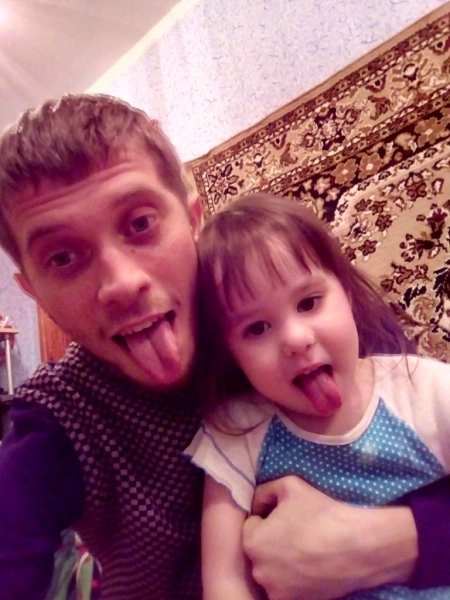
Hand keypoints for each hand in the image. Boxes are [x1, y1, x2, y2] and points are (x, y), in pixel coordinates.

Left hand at [242, 476, 416, 599]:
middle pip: (259, 549)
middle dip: (272, 540)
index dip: (268, 518)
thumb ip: (263, 492)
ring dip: (281, 560)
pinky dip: (294, 577)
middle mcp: (259, 570)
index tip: (287, 516)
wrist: (358, 546)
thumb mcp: (288, 485)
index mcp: (253, 542)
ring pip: (271, 568)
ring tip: (305, 548)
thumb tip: (257, 504)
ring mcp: (277, 590)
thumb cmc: (321, 512)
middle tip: (297, 531)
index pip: (251, 525)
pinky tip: (310, 564)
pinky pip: (286, 585)